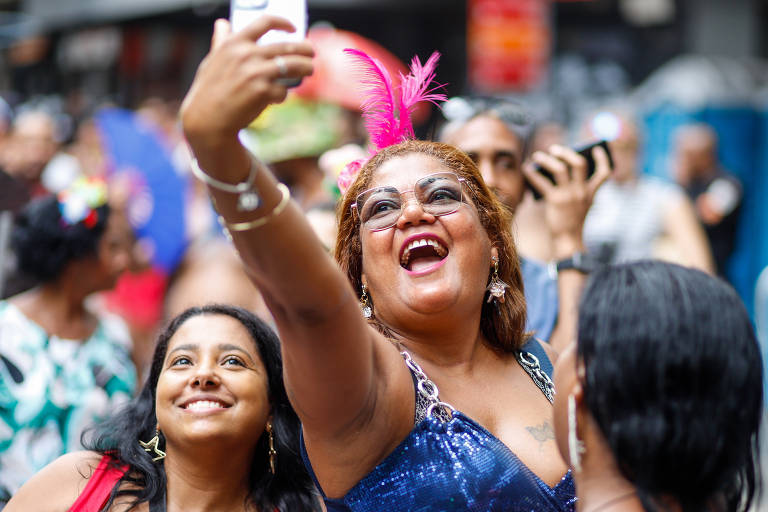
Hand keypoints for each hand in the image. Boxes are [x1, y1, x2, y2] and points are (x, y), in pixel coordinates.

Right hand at [180, 16, 313, 153]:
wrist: (207, 120)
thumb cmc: (208, 91)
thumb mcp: (212, 60)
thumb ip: (221, 41)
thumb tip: (222, 23)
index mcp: (235, 43)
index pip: (265, 22)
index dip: (284, 23)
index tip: (293, 28)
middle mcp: (246, 54)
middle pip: (287, 46)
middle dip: (305, 49)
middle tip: (311, 53)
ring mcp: (255, 73)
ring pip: (292, 66)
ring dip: (306, 67)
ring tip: (310, 70)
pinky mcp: (262, 92)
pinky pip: (283, 91)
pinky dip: (282, 95)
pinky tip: (276, 99)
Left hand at [523, 144, 610, 256]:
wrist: (567, 241)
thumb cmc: (569, 223)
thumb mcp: (578, 206)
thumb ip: (572, 190)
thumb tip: (552, 171)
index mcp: (590, 194)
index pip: (604, 173)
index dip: (602, 159)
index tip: (596, 149)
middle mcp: (582, 192)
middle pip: (578, 164)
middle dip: (566, 152)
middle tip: (554, 149)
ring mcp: (570, 195)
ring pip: (560, 168)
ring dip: (547, 159)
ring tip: (537, 156)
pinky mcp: (556, 200)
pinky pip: (542, 181)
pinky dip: (532, 173)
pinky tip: (526, 169)